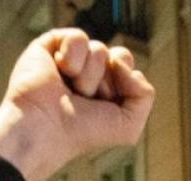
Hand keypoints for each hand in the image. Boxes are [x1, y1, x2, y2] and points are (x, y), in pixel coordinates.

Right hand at [0, 30, 154, 180]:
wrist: (45, 127)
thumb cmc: (82, 132)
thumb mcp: (128, 125)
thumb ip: (145, 95)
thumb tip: (122, 63)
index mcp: (109, 88)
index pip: (130, 68)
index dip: (125, 83)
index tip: (104, 105)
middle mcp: (91, 71)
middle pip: (120, 55)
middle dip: (109, 80)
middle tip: (88, 99)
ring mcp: (71, 57)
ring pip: (100, 49)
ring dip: (88, 76)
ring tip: (70, 91)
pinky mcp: (51, 45)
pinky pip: (78, 37)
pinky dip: (72, 57)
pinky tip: (60, 73)